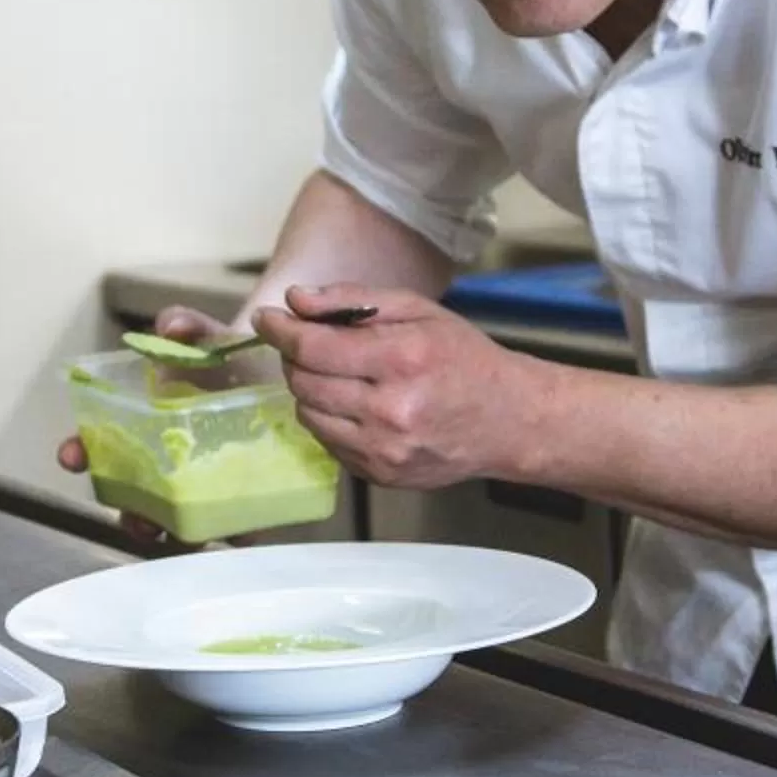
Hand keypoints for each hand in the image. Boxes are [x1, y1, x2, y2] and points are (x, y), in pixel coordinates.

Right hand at [59, 305, 230, 541]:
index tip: (70, 454)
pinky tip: (234, 526)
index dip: (81, 451)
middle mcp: (167, 465)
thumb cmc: (232, 363)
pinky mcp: (244, 504)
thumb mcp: (210, 340)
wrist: (284, 378)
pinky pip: (232, 527)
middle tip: (129, 512)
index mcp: (146, 426)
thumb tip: (170, 326)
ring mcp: (203, 489)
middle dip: (124, 507)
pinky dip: (230, 530)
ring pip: (173, 524)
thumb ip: (188, 327)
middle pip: (131, 497)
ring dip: (168, 530)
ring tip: (169, 528)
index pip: (100, 446)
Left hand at [257, 285, 528, 491]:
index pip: (313, 348)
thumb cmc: (465, 360)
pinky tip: (356, 404)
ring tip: (337, 374)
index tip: (267, 318)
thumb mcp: (418, 311)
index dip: (280, 330)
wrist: (510, 421)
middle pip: (303, 383)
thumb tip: (295, 300)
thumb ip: (352, 300)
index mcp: (401, 360)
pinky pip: (328, 443)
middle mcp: (390, 410)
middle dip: (295, 357)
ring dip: (309, 390)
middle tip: (307, 343)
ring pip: (309, 415)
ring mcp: (384, 450)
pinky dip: (329, 419)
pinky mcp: (381, 475)